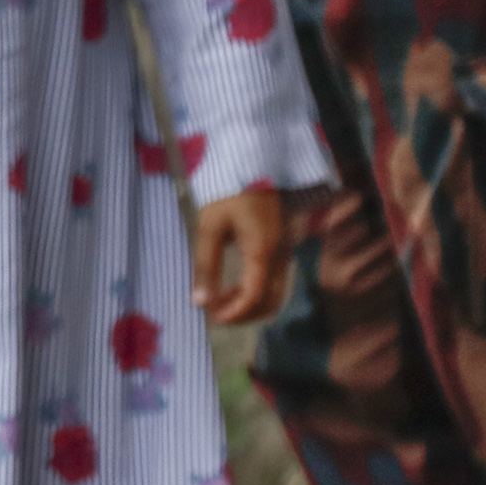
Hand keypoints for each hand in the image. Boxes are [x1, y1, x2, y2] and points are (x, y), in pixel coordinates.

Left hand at [188, 183, 302, 329]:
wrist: (250, 167)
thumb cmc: (227, 194)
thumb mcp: (210, 227)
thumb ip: (206, 265)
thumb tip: (201, 302)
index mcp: (262, 251)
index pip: (254, 297)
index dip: (234, 313)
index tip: (212, 317)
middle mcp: (279, 257)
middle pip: (270, 302)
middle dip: (243, 314)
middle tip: (215, 312)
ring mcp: (284, 253)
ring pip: (276, 295)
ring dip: (250, 306)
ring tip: (221, 299)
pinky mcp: (282, 250)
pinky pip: (276, 283)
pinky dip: (257, 294)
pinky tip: (234, 287)